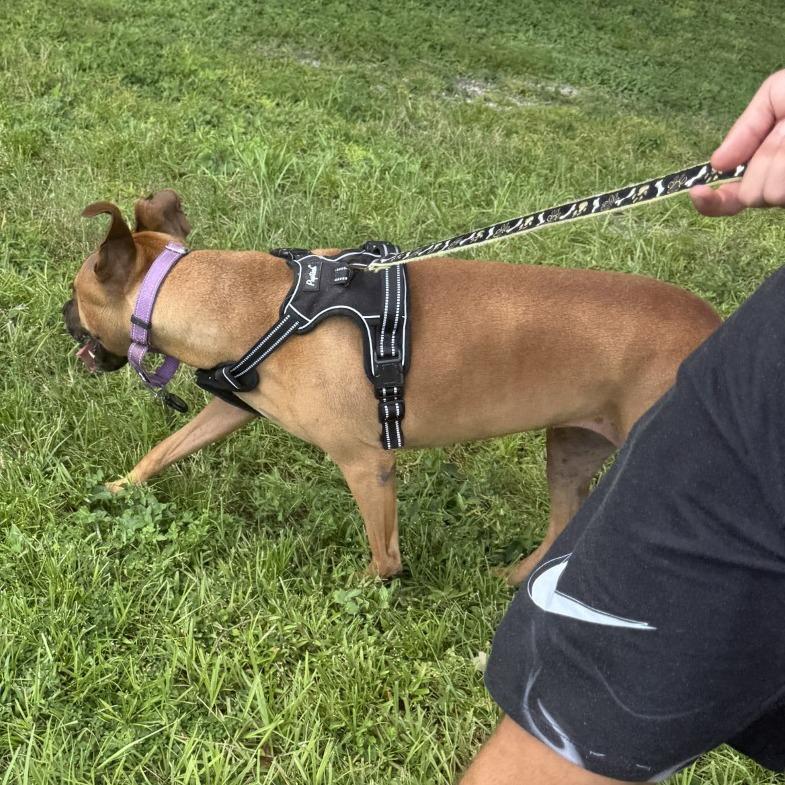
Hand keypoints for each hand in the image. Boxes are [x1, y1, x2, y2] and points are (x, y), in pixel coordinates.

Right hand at [691, 69, 784, 214]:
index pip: (732, 198)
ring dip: (784, 161)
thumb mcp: (777, 94)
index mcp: (769, 164)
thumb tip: (717, 164)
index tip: (699, 192)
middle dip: (765, 164)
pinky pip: (784, 189)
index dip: (711, 202)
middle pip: (753, 195)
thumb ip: (746, 128)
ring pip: (773, 192)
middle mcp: (782, 183)